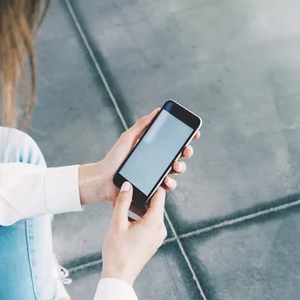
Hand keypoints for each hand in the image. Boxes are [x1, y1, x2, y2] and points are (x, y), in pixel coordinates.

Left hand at [78, 109, 199, 211]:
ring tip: (175, 166)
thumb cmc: (115, 158)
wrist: (104, 179)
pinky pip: (166, 187)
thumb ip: (143, 125)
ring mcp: (156, 175)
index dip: (186, 138)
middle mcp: (157, 162)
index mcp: (154, 149)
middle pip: (179, 156)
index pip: (174, 142)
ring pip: (176, 172)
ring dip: (180, 168)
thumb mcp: (129, 138)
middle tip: (186, 151)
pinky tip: (166, 181)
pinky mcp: (152, 188)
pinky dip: (170, 184)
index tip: (195, 134)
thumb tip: (158, 111)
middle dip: (186, 153)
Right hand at [101, 182, 166, 285]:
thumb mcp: (117, 222)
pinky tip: (124, 220)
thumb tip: (128, 185)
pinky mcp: (152, 242)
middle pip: (154, 204)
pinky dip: (139, 219)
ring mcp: (157, 236)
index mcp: (155, 222)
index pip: (159, 195)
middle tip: (127, 192)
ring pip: (150, 214)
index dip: (152, 184)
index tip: (143, 178)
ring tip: (122, 207)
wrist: (118, 276)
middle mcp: (160, 228)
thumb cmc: (118, 251)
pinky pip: (148, 224)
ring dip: (138, 209)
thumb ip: (123, 201)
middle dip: (141, 197)